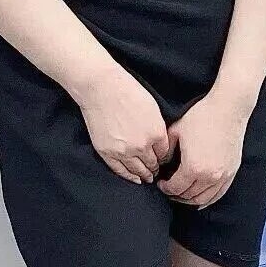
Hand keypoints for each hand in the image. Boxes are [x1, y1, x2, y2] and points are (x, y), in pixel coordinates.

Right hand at [76, 63, 172, 184]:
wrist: (101, 88)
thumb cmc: (127, 91)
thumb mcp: (152, 108)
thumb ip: (157, 128)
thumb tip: (159, 142)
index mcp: (156, 133)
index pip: (164, 154)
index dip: (164, 158)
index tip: (162, 160)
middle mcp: (142, 146)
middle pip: (152, 164)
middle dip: (155, 168)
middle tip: (156, 171)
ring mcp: (123, 151)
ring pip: (138, 170)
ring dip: (144, 175)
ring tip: (147, 177)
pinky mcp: (107, 152)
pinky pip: (120, 170)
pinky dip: (128, 177)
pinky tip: (134, 179)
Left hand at [155, 91, 248, 207]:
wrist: (228, 108)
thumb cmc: (202, 117)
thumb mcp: (176, 132)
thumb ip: (166, 151)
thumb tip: (160, 163)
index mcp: (193, 168)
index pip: (175, 188)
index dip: (165, 188)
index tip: (161, 183)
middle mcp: (209, 176)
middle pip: (188, 196)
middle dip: (175, 194)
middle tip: (169, 188)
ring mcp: (223, 175)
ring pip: (203, 199)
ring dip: (190, 199)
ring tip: (182, 193)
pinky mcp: (231, 172)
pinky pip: (218, 194)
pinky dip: (207, 199)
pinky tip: (200, 199)